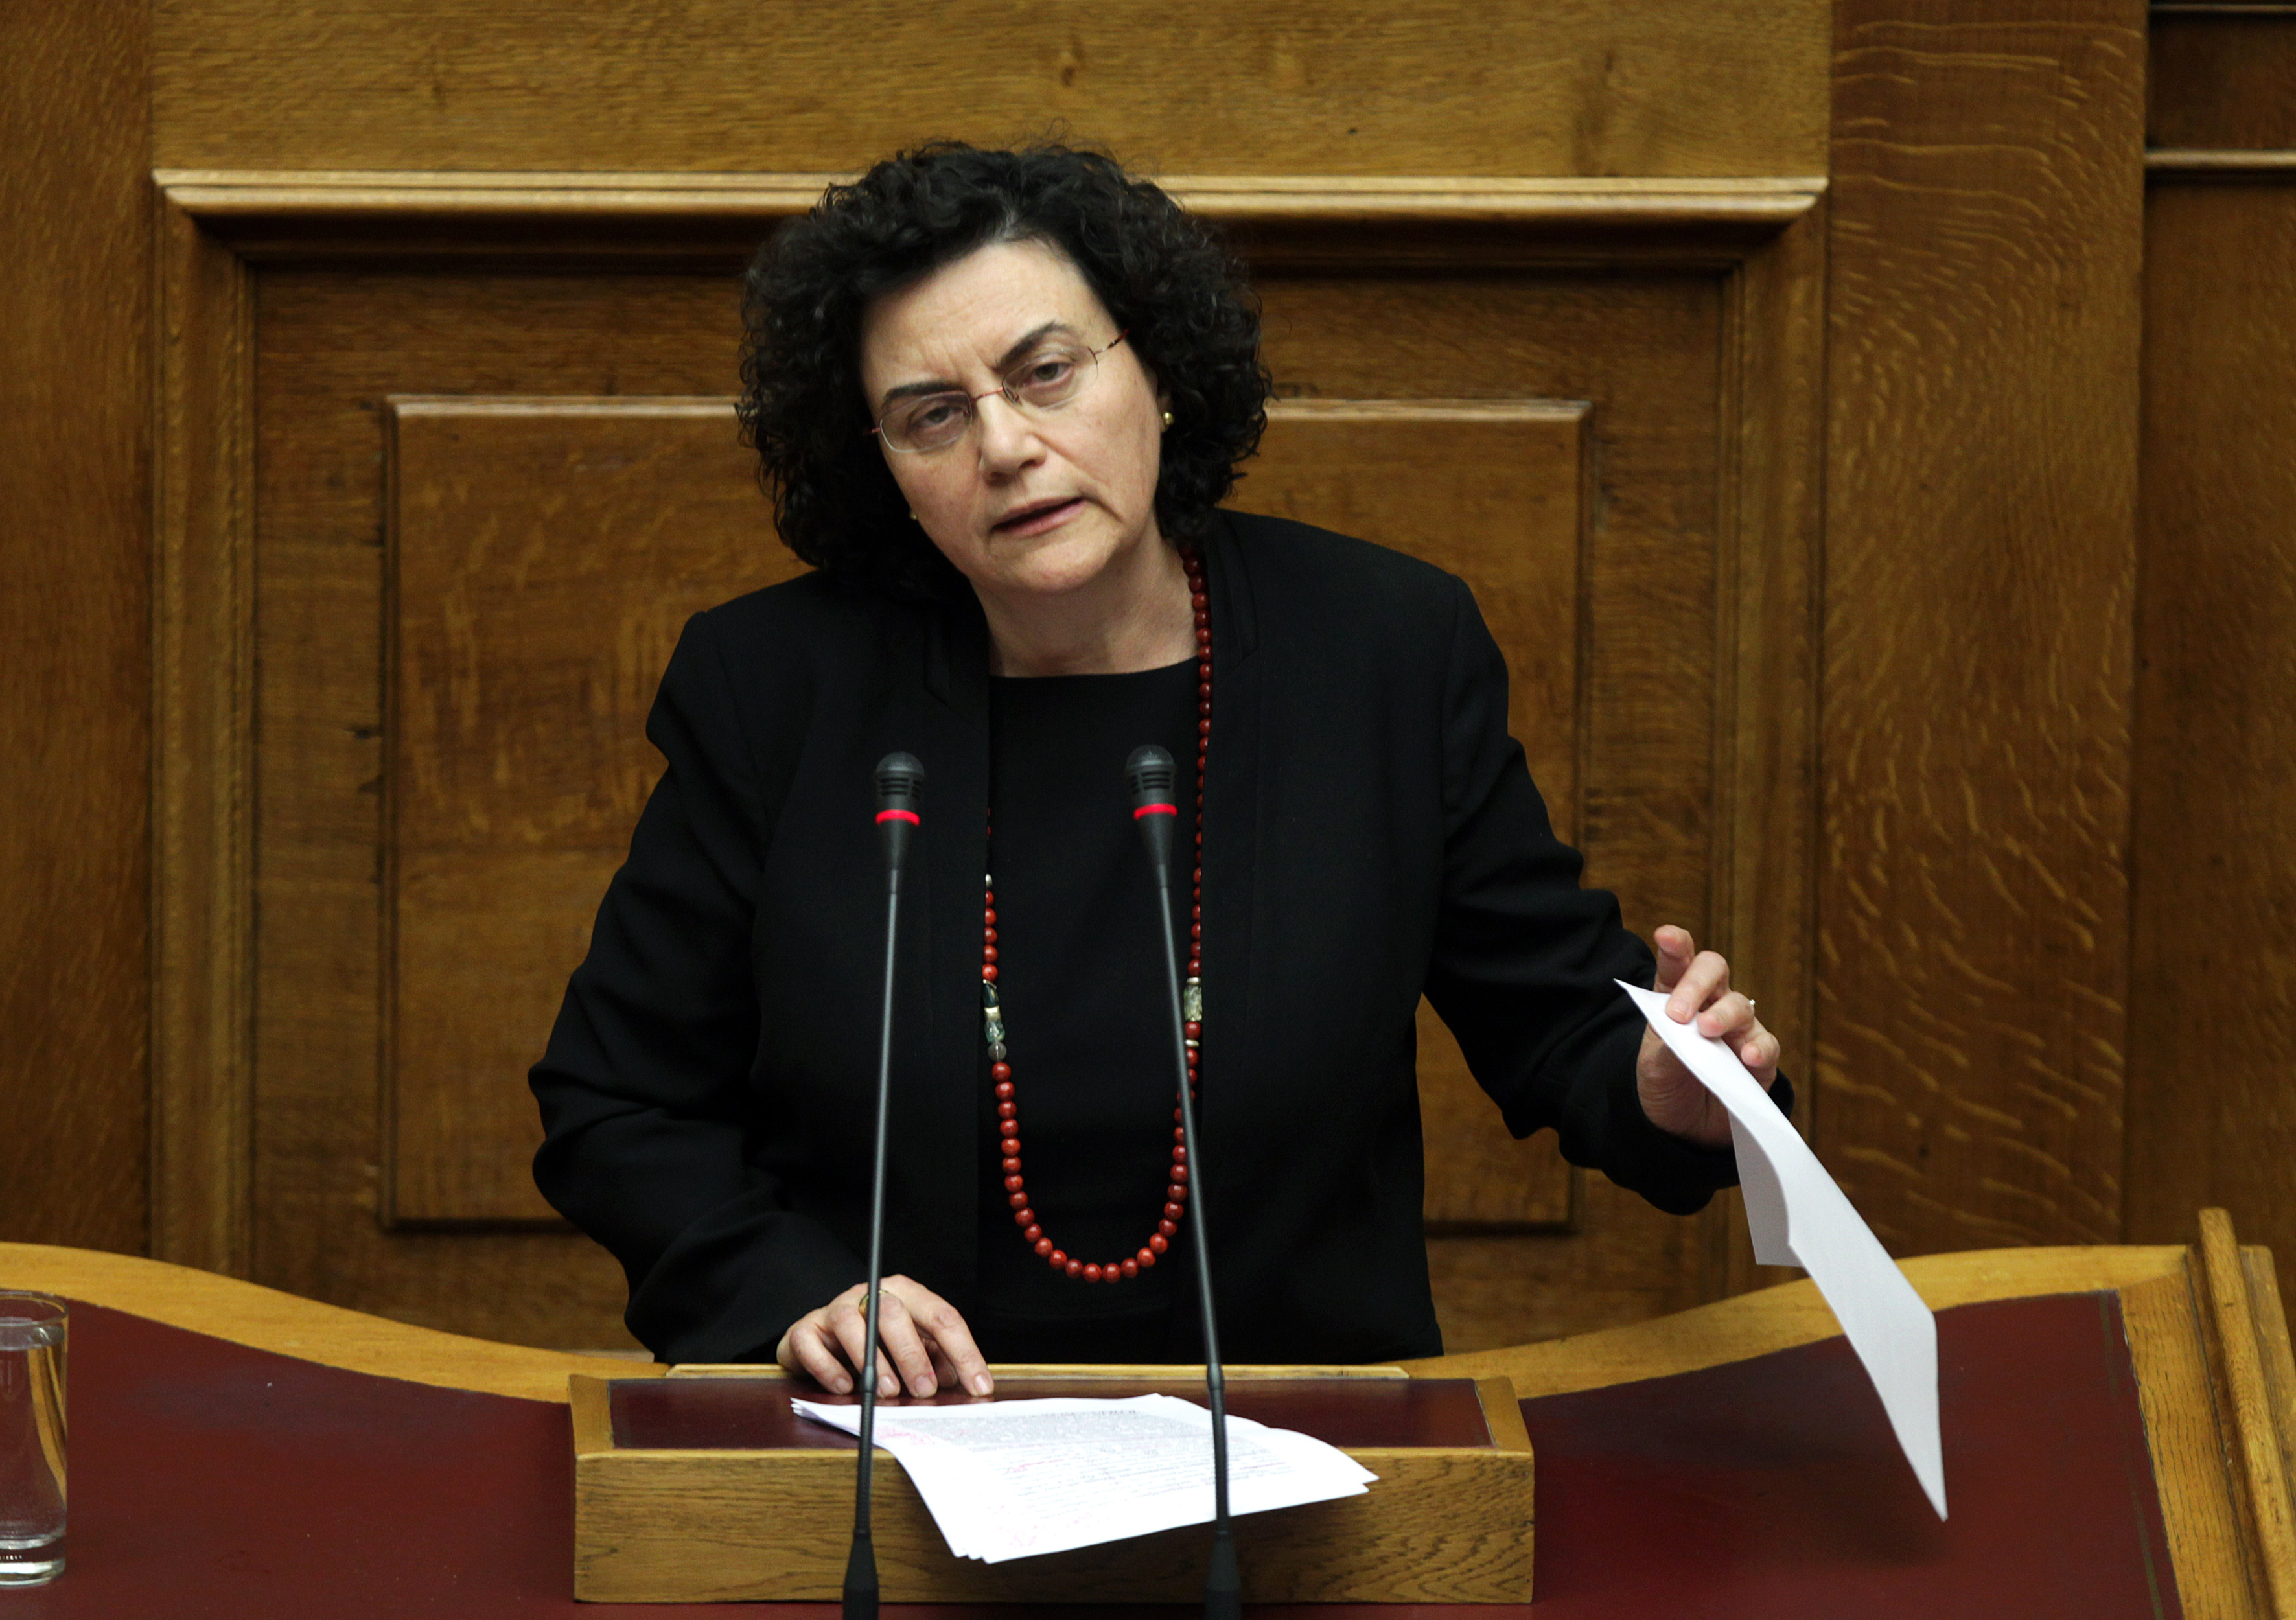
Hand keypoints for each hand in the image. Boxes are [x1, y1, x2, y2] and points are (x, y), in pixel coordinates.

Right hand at [775, 1274, 993, 1398]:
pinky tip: (844, 1387)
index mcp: (907, 1294)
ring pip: (852, 1323)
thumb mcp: (913, 1349)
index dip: (963, 1352)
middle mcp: (871, 1294)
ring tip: (887, 1391)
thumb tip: (959, 1380)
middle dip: (913, 1354)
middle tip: (925, 1390)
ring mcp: (836, 1308)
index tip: (978, 1385)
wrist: (820, 1341)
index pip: (941, 1316)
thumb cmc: (875, 1345)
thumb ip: (936, 1360)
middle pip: (894, 1312)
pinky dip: (829, 1368)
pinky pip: (813, 1343)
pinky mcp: (806, 1328)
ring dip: (872, 1360)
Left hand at [1634, 925, 1780, 1148]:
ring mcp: (1737, 1030)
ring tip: (1708, 1031)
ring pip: (1741, 1005)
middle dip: (1697, 982)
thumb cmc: (1666, 1084)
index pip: (1677, 964)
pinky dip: (1758, 1048)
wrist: (1682, 1127)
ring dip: (1724, 1015)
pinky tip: (1747, 1057)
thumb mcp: (1653, 1067)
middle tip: (1679, 1012)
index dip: (1675, 947)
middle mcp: (1710, 1005)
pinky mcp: (1759, 1059)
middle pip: (1714, 971)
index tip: (1666, 937)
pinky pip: (1766, 1044)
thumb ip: (1666, 1047)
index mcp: (1676, 999)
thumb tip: (1685, 1032)